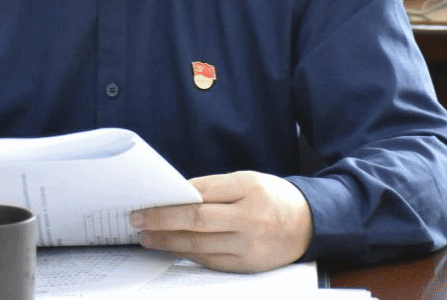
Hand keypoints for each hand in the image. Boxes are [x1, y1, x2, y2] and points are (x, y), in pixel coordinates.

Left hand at [130, 171, 312, 272]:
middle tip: (137, 220)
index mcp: (249, 188)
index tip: (146, 200)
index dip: (170, 198)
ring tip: (147, 237)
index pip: (201, 192)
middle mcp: (250, 218)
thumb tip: (175, 196)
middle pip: (197, 220)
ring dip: (168, 241)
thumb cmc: (272, 197)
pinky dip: (187, 255)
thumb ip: (214, 188)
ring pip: (199, 245)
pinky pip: (210, 261)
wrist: (309, 224)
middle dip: (161, 221)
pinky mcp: (248, 266)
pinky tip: (171, 248)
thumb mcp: (247, 180)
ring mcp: (249, 245)